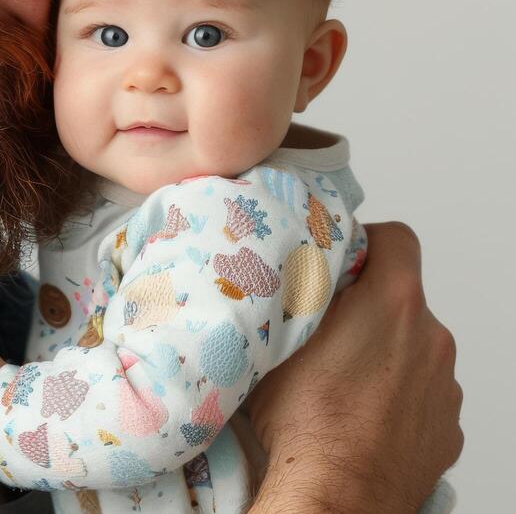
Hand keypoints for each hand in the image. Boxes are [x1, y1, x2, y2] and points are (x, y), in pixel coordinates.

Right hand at [247, 222, 462, 513]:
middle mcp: (432, 339)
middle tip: (321, 326)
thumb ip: (297, 290)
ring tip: (335, 380)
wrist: (337, 500)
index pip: (397, 239)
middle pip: (400, 297)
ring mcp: (445, 388)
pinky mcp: (447, 430)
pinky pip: (419, 393)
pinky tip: (357, 414)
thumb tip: (290, 264)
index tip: (338, 261)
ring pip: (410, 348)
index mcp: (394, 303)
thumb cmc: (305, 421)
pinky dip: (394, 395)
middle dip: (365, 305)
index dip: (366, 241)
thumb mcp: (279, 332)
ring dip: (380, 352)